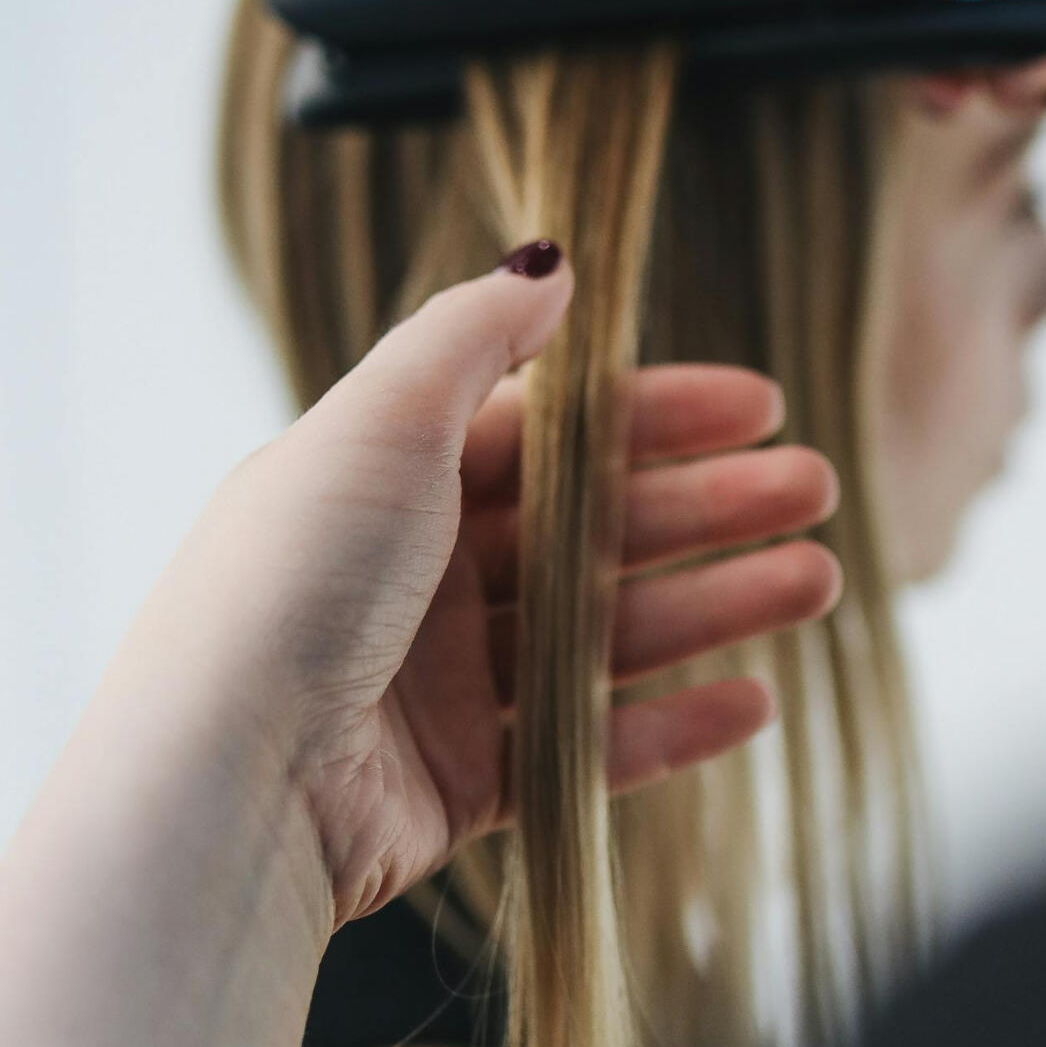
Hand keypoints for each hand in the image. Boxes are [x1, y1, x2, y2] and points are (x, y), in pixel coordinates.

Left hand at [179, 250, 837, 925]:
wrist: (226, 780)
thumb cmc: (290, 582)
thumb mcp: (377, 421)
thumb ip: (470, 335)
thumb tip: (551, 263)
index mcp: (389, 476)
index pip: (550, 430)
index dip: (657, 412)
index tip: (761, 405)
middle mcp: (417, 572)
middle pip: (593, 527)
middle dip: (709, 506)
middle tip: (816, 490)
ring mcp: (442, 682)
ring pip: (608, 632)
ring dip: (716, 602)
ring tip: (819, 580)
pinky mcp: (462, 783)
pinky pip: (589, 744)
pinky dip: (673, 723)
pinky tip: (754, 698)